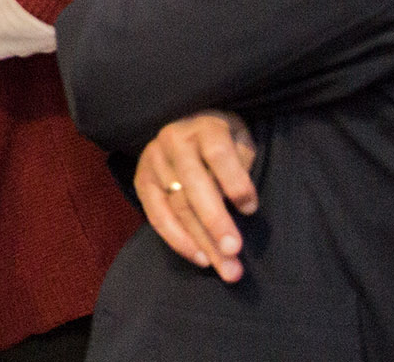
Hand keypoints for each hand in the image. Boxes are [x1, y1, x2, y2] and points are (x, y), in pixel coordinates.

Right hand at [137, 111, 257, 280]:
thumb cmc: (225, 141)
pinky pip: (156, 215)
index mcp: (205, 126)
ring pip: (177, 205)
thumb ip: (241, 166)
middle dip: (215, 221)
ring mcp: (154, 160)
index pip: (217, 154)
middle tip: (234, 252)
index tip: (251, 209)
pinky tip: (201, 258)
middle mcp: (174, 140)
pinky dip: (178, 240)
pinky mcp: (142, 180)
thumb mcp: (241, 140)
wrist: (187, 125)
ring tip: (226, 268)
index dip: (234, 182)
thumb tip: (242, 206)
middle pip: (194, 185)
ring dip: (202, 240)